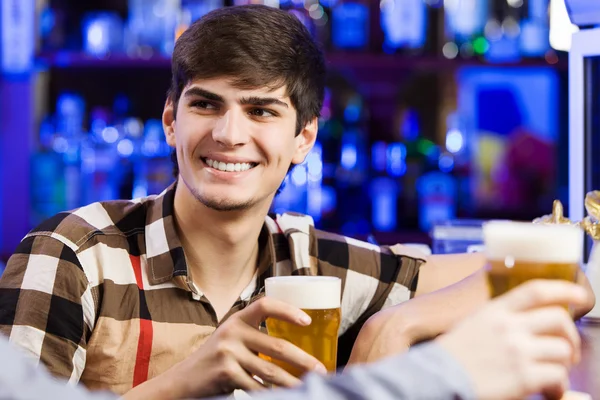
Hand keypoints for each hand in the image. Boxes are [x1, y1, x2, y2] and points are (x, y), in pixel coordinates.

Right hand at [125, 297, 326, 399]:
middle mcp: (232, 332)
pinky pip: (256, 387)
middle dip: (303, 360)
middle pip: (277, 346)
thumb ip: (254, 337)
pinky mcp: (225, 374)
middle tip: (320, 369)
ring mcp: (227, 353)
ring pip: (270, 371)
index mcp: (237, 319)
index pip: (265, 304)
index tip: (307, 320)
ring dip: (293, 382)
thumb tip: (295, 349)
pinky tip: (282, 396)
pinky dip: (271, 394)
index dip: (288, 310)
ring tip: (308, 387)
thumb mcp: (231, 339)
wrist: (182, 381)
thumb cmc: (215, 359)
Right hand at [437, 280, 586, 399]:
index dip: (564, 289)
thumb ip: (500, 320)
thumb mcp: (474, 324)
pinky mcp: (523, 376)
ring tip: (554, 376)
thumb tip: (529, 323)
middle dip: (571, 336)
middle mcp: (508, 327)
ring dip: (564, 364)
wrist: (437, 378)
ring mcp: (517, 351)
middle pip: (558, 319)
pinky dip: (559, 386)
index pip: (536, 291)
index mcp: (495, 311)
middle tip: (568, 350)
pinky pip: (558, 376)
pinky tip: (548, 391)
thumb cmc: (453, 356)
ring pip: (562, 349)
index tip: (580, 295)